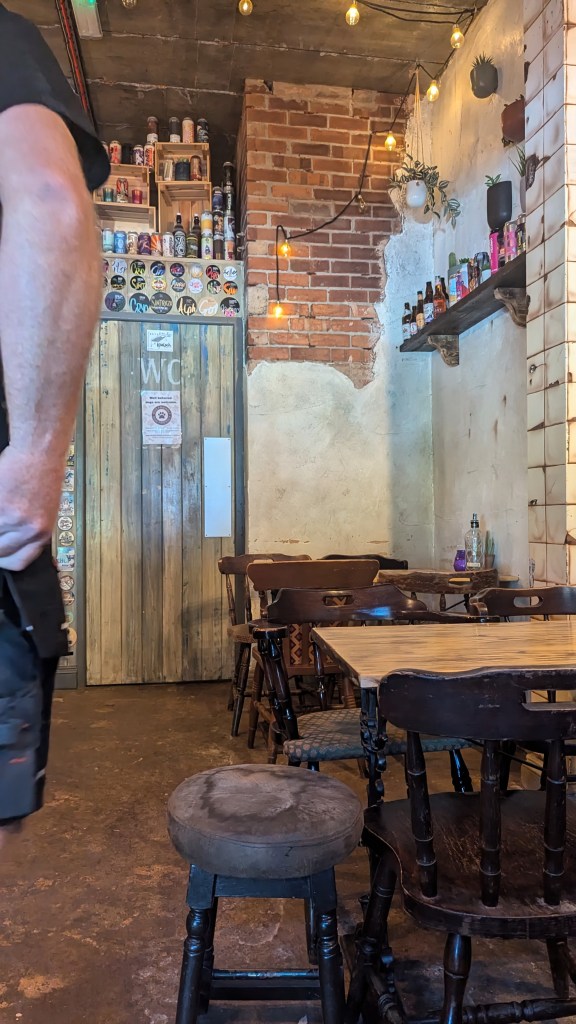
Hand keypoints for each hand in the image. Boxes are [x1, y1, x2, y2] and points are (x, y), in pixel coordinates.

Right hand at [0, 446, 62, 569]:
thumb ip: (31, 531)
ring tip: (1, 510)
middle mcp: (28, 529)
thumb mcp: (46, 511)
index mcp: (42, 532)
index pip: (19, 562)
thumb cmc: (44, 475)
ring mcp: (11, 517)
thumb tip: (17, 545)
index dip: (4, 559)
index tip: (0, 554)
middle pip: (0, 552)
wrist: (39, 452)